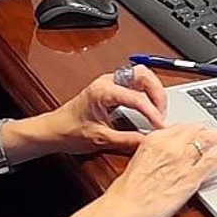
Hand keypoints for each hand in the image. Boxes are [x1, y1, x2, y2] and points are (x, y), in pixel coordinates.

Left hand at [38, 63, 170, 154]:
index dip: (152, 112)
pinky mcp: (112, 87)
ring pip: (141, 76)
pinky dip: (146, 93)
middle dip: (157, 93)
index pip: (136, 97)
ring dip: (153, 91)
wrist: (53, 130)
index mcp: (103, 91)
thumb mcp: (101, 139)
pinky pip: (135, 83)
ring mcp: (109, 82)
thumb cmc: (69, 131)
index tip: (160, 125)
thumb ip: (127, 140)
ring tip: (158, 111)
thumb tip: (148, 141)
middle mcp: (107, 81)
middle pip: (143, 75)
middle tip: (163, 113)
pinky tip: (149, 107)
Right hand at [99, 122, 216, 216]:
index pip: (180, 126)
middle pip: (195, 130)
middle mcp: (170, 145)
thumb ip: (156, 150)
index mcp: (155, 138)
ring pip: (207, 141)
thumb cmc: (129, 189)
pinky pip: (212, 158)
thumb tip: (168, 150)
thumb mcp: (140, 159)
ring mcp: (182, 160)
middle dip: (207, 130)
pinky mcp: (191, 176)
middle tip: (216, 131)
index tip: (198, 129)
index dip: (192, 128)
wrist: (127, 207)